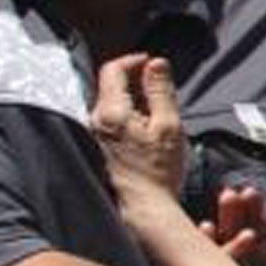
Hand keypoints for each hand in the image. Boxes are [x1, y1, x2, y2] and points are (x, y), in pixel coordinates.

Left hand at [91, 54, 185, 203]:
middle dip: (136, 80)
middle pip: (111, 84)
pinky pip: (113, 117)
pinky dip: (130, 113)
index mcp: (111, 111)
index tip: (151, 63)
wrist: (145, 204)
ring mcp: (97, 133)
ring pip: (113, 101)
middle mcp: (97, 120)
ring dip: (135, 98)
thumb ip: (160, 90)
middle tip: (161, 89)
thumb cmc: (158, 170)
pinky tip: (148, 127)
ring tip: (158, 111)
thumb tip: (156, 64)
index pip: (113, 69)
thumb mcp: (168, 124)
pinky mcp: (102, 144)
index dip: (133, 60)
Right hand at [199, 188, 265, 265]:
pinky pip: (201, 262)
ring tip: (227, 198)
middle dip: (234, 210)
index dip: (254, 210)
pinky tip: (207, 228)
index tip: (251, 191)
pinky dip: (205, 243)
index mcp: (265, 260)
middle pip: (235, 231)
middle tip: (234, 191)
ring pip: (218, 242)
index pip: (257, 229)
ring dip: (221, 219)